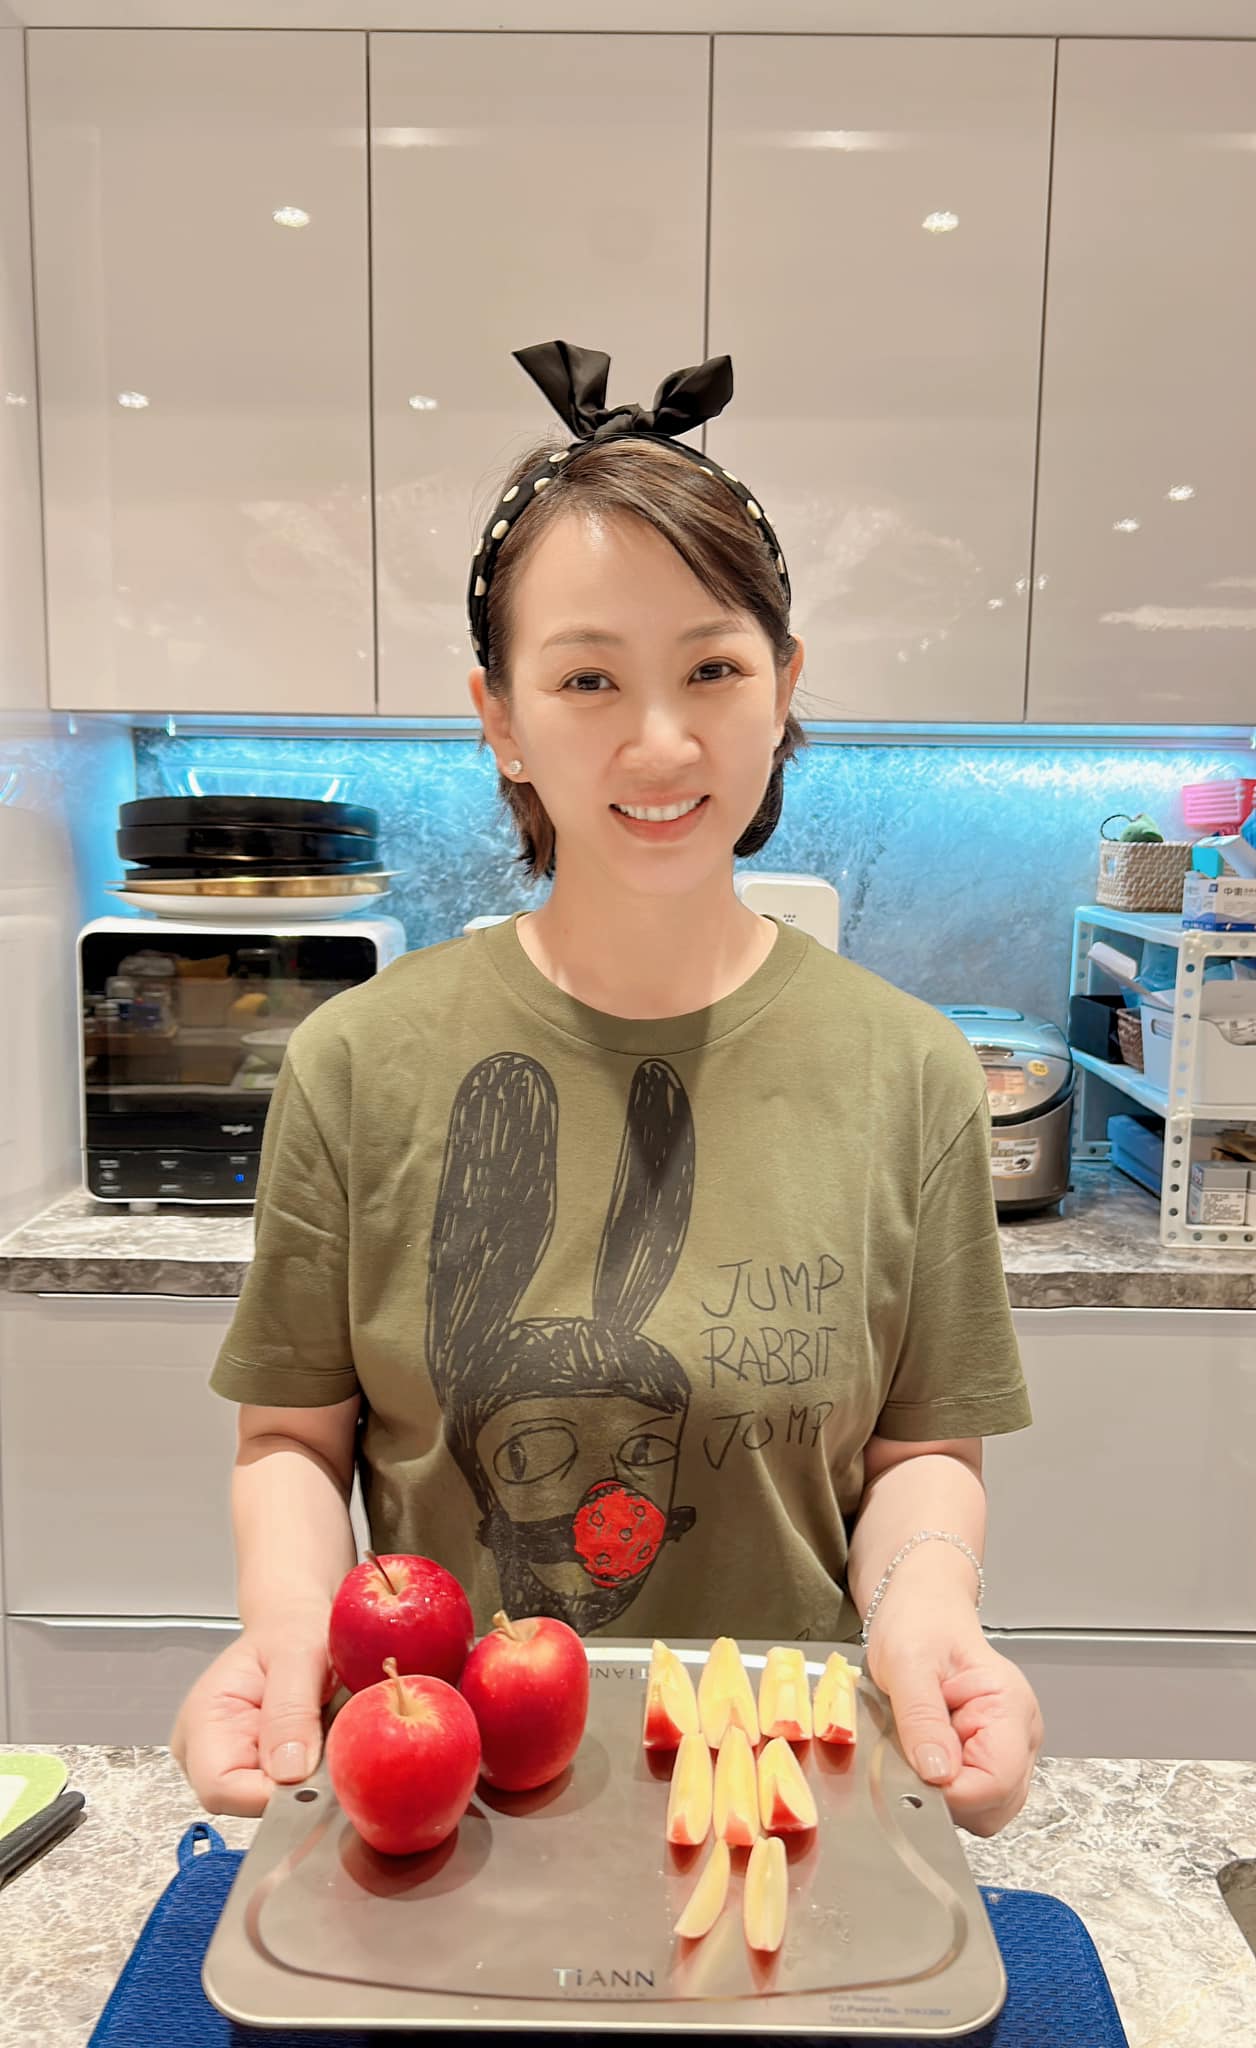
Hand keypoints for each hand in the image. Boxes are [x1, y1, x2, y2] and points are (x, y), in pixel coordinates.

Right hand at [170, 1621, 336, 1817]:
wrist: (294, 1626)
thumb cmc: (292, 1631)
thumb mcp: (300, 1655)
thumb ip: (291, 1711)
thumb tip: (288, 1773)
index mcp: (203, 1718)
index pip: (220, 1788)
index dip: (269, 1793)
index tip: (313, 1772)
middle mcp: (202, 1749)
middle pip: (242, 1802)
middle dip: (289, 1787)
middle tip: (324, 1742)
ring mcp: (223, 1761)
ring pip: (263, 1803)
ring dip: (300, 1782)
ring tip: (318, 1734)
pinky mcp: (246, 1768)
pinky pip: (277, 1794)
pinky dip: (303, 1779)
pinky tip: (314, 1745)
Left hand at [867, 1610, 1042, 1837]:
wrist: (923, 1608)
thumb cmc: (919, 1624)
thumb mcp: (907, 1663)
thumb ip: (922, 1720)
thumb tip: (937, 1775)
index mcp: (1010, 1706)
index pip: (997, 1782)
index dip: (952, 1792)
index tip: (917, 1771)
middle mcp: (1021, 1733)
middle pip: (997, 1806)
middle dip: (951, 1796)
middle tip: (917, 1753)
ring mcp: (1010, 1748)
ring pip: (987, 1810)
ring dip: (948, 1793)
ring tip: (924, 1745)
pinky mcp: (993, 1757)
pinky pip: (976, 1798)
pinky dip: (948, 1789)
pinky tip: (931, 1752)